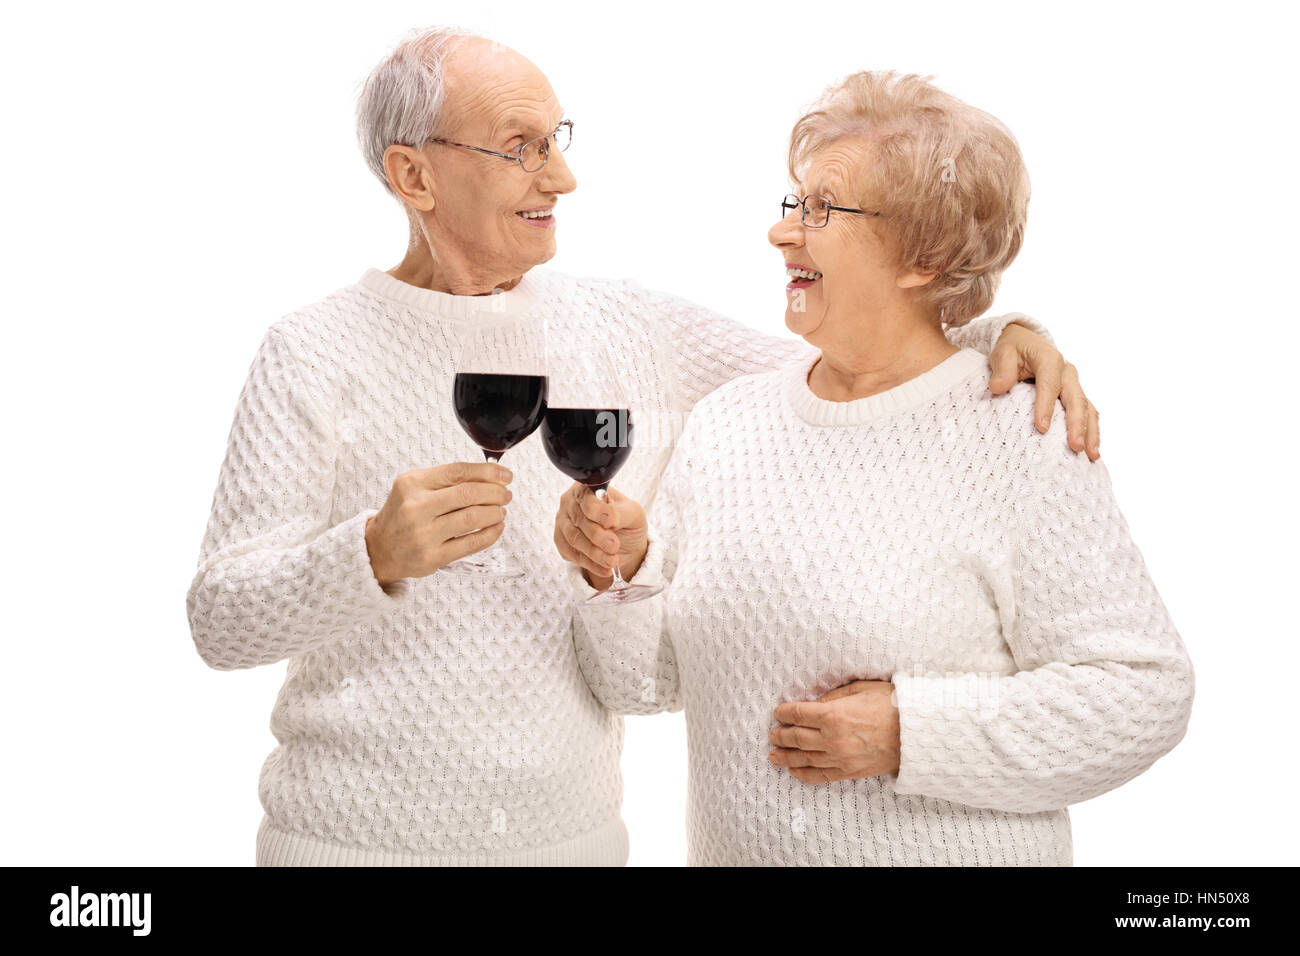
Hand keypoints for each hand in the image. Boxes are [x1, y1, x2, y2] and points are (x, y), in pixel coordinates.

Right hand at [364, 461, 512, 585]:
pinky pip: (470, 544)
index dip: (487, 472)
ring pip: (472, 518)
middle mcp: (415, 507)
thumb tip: (491, 475)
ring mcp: (423, 534)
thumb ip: (447, 479)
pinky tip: (496, 527)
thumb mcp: (415, 487)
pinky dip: (490, 534)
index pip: (457, 471)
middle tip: (506, 494)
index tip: (505, 475)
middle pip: (468, 494)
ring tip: (501, 510)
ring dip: (495, 512)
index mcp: (412, 484)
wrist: (379, 549)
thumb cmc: (403, 514)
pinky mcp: (432, 557)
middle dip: (495, 493)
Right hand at [553, 482, 647, 588]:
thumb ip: (620, 513)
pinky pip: (571, 553)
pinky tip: (604, 568)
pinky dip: (589, 563)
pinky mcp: (561, 541)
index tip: (609, 522)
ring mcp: (563, 521)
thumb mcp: (632, 513)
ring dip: (594, 553)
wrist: (623, 543)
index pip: (585, 496)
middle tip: (614, 546)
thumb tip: (608, 518)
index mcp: (588, 488)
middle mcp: (571, 502)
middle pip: (579, 520)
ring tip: (612, 561)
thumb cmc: (626, 522)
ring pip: (574, 539)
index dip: (596, 510)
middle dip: (598, 536)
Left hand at [768, 680, 900, 783]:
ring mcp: (840, 758)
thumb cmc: (891, 705)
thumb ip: (833, 697)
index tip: (778, 712)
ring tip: (773, 755)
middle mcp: (832, 738)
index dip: (784, 713)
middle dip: (781, 735)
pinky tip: (793, 770)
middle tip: (772, 734)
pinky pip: (820, 776)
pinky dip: (804, 774)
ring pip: (804, 759)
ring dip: (785, 757)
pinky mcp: (849, 772)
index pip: (799, 714)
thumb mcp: (859, 689)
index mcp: (833, 715)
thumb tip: (814, 705)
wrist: (916, 734)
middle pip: (797, 737)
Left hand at [988, 322, 1100, 460]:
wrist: (1024, 342)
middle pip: (1075, 399)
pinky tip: (1091, 449)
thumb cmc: (1012, 349)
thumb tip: (997, 387)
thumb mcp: (1003, 353)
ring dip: (1090, 431)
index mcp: (1049, 360)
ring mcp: (1073, 384)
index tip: (1042, 428)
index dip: (1046, 407)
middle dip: (1077, 424)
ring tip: (1090, 454)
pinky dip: (1090, 430)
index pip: (1049, 385)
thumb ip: (1002, 370)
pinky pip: (1086, 412)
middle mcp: (1066, 372)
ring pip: (1087, 408)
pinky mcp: (1074, 394)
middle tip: (1075, 446)